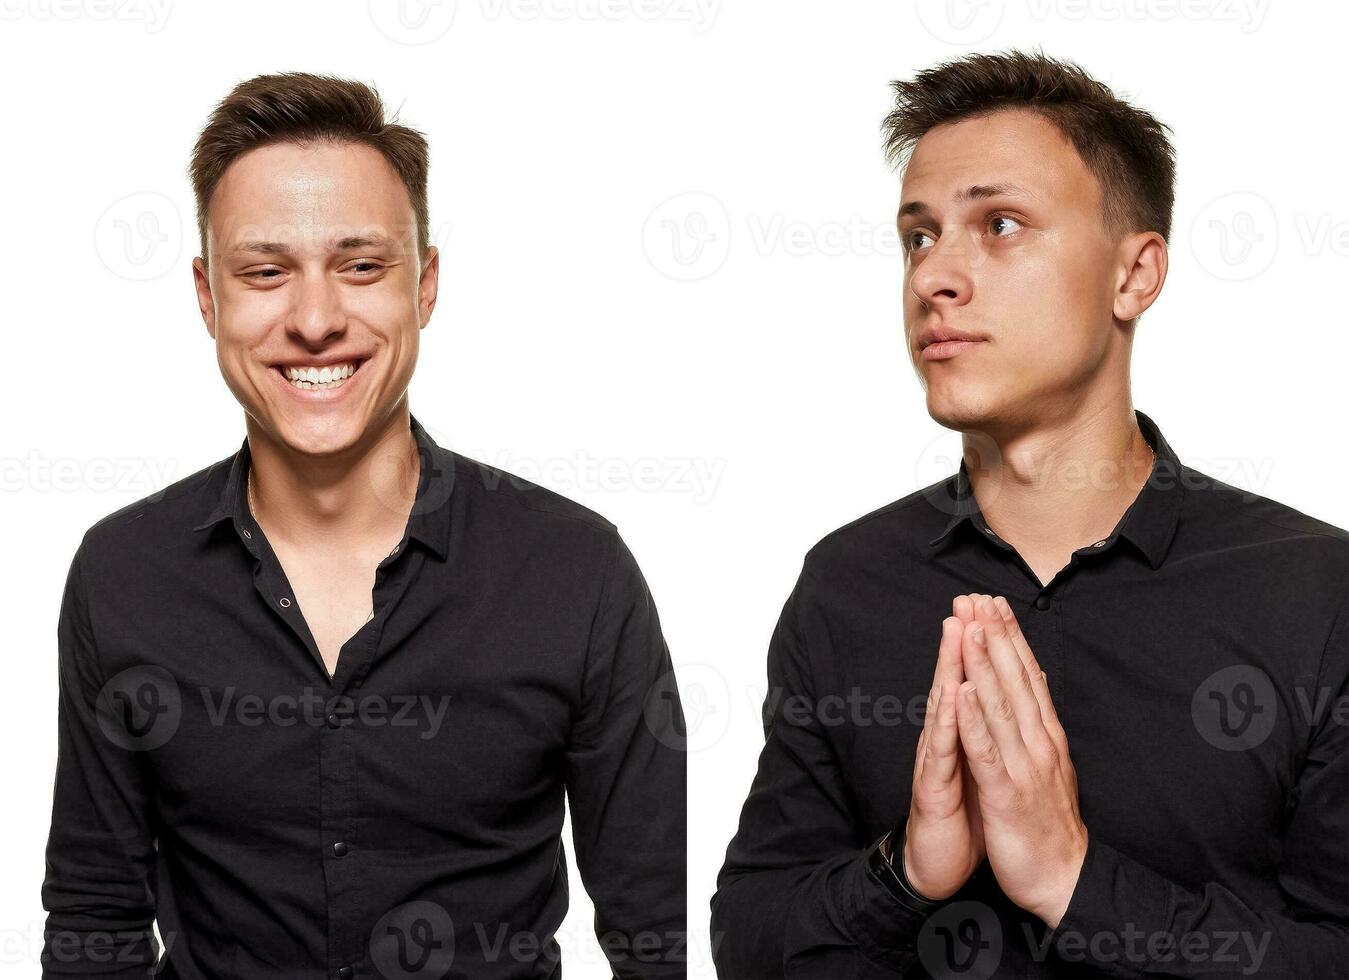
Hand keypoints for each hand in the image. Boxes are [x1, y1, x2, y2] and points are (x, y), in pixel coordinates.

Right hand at [902, 594, 989, 899]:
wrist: (939, 869)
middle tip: (969, 598)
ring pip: (945, 707)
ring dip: (951, 666)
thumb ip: (985, 732)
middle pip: (956, 682)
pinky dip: (950, 719)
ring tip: (958, 628)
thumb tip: (997, 699)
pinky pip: (943, 750)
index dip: (983, 645)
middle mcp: (947, 741)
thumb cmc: (963, 819)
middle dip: (964, 640)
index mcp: (966, 736)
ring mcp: (937, 762)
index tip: (992, 605)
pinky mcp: (932, 788)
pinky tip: (954, 693)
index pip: (975, 682)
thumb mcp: (982, 768)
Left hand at [955, 595, 1087, 926]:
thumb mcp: (1048, 765)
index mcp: (1047, 735)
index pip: (1028, 675)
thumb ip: (1039, 727)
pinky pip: (986, 750)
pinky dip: (973, 719)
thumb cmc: (1049, 823)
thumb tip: (1034, 689)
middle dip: (994, 636)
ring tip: (969, 627)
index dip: (1010, 637)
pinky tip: (960, 693)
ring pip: (1000, 705)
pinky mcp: (1006, 793)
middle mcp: (1039, 742)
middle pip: (1014, 680)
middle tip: (978, 597)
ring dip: (983, 665)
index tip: (995, 602)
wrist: (1064, 879)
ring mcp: (1024, 766)